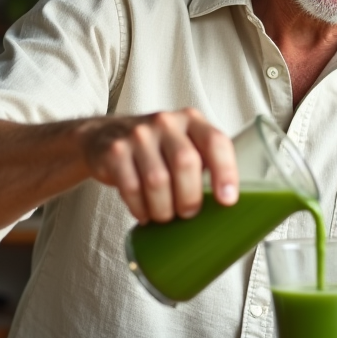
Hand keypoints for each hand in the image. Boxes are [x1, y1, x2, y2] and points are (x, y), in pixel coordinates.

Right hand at [77, 107, 237, 223]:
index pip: (215, 142)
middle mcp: (166, 122)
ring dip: (164, 208)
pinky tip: (145, 215)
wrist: (105, 136)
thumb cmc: (158, 149)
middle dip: (190, 197)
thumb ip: (206, 164)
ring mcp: (138, 135)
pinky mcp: (115, 152)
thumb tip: (231, 208)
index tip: (228, 201)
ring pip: (157, 180)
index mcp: (192, 120)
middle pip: (186, 163)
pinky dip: (140, 209)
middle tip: (189, 213)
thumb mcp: (184, 144)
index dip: (226, 172)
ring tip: (166, 217)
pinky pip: (131, 188)